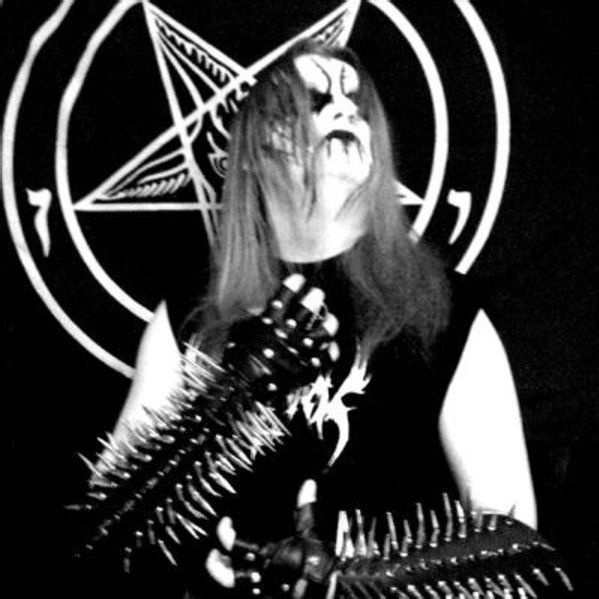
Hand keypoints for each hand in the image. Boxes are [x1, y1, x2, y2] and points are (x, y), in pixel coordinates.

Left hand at [205, 480, 321, 591]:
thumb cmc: (316, 563)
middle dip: (216, 564)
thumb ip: (306, 507)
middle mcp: (258, 573)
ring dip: (227, 575)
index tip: (225, 523)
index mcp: (265, 552)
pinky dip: (244, 585)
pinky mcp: (268, 596)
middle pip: (225, 573)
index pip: (233, 543)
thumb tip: (308, 485)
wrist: (326, 589)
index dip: (224, 533)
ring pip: (234, 585)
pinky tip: (247, 578)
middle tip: (213, 553)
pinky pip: (250, 592)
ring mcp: (262, 588)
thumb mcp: (311, 531)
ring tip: (223, 566)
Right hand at [223, 274, 338, 397]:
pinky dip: (331, 350)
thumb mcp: (239, 332)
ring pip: (325, 329)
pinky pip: (328, 356)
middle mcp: (289, 332)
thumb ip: (252, 317)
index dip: (294, 283)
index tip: (298, 279)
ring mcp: (301, 350)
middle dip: (315, 297)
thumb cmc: (237, 359)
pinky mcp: (309, 368)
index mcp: (271, 320)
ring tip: (330, 318)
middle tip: (316, 294)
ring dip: (330, 321)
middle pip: (310, 307)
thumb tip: (258, 308)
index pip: (286, 293)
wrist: (242, 390)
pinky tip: (331, 346)